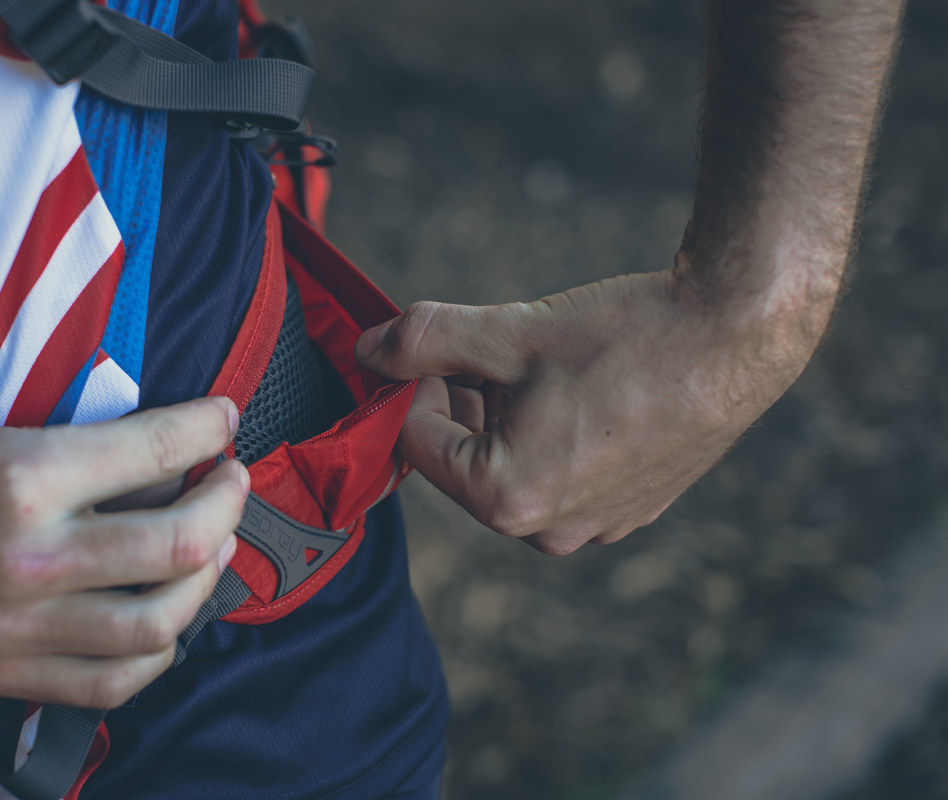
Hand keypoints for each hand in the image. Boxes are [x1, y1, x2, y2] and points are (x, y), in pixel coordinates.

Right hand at [0, 397, 246, 707]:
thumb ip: (88, 454)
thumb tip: (177, 458)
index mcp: (21, 478)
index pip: (154, 450)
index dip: (207, 427)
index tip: (224, 419)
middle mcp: (26, 559)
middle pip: (179, 543)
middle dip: (228, 503)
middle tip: (229, 481)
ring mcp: (16, 628)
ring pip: (160, 622)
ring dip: (207, 578)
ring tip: (211, 546)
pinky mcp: (3, 674)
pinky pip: (112, 683)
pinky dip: (159, 651)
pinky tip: (168, 617)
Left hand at [355, 270, 802, 555]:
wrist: (739, 338)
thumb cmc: (628, 337)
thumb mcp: (510, 331)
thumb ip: (424, 342)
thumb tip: (367, 349)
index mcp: (507, 497)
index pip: (416, 442)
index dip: (410, 385)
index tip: (429, 347)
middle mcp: (549, 531)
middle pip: (465, 460)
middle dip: (459, 403)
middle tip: (481, 349)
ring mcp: (596, 527)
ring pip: (514, 468)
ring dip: (504, 417)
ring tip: (535, 364)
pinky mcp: (631, 511)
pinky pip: (562, 476)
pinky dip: (551, 434)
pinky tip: (580, 389)